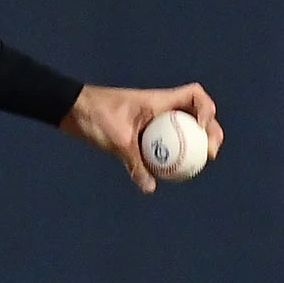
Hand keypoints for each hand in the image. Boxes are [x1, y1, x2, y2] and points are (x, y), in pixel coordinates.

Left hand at [62, 82, 222, 194]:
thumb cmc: (95, 116)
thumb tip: (150, 188)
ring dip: (193, 144)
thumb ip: (134, 163)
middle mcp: (160, 108)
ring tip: (197, 165)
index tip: (203, 130)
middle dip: (209, 132)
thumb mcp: (117, 140)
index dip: (207, 109)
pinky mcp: (142, 132)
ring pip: (181, 129)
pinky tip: (170, 173)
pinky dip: (171, 154)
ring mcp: (152, 120)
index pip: (194, 95)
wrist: (72, 110)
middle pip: (196, 115)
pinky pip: (163, 142)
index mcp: (158, 101)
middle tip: (211, 154)